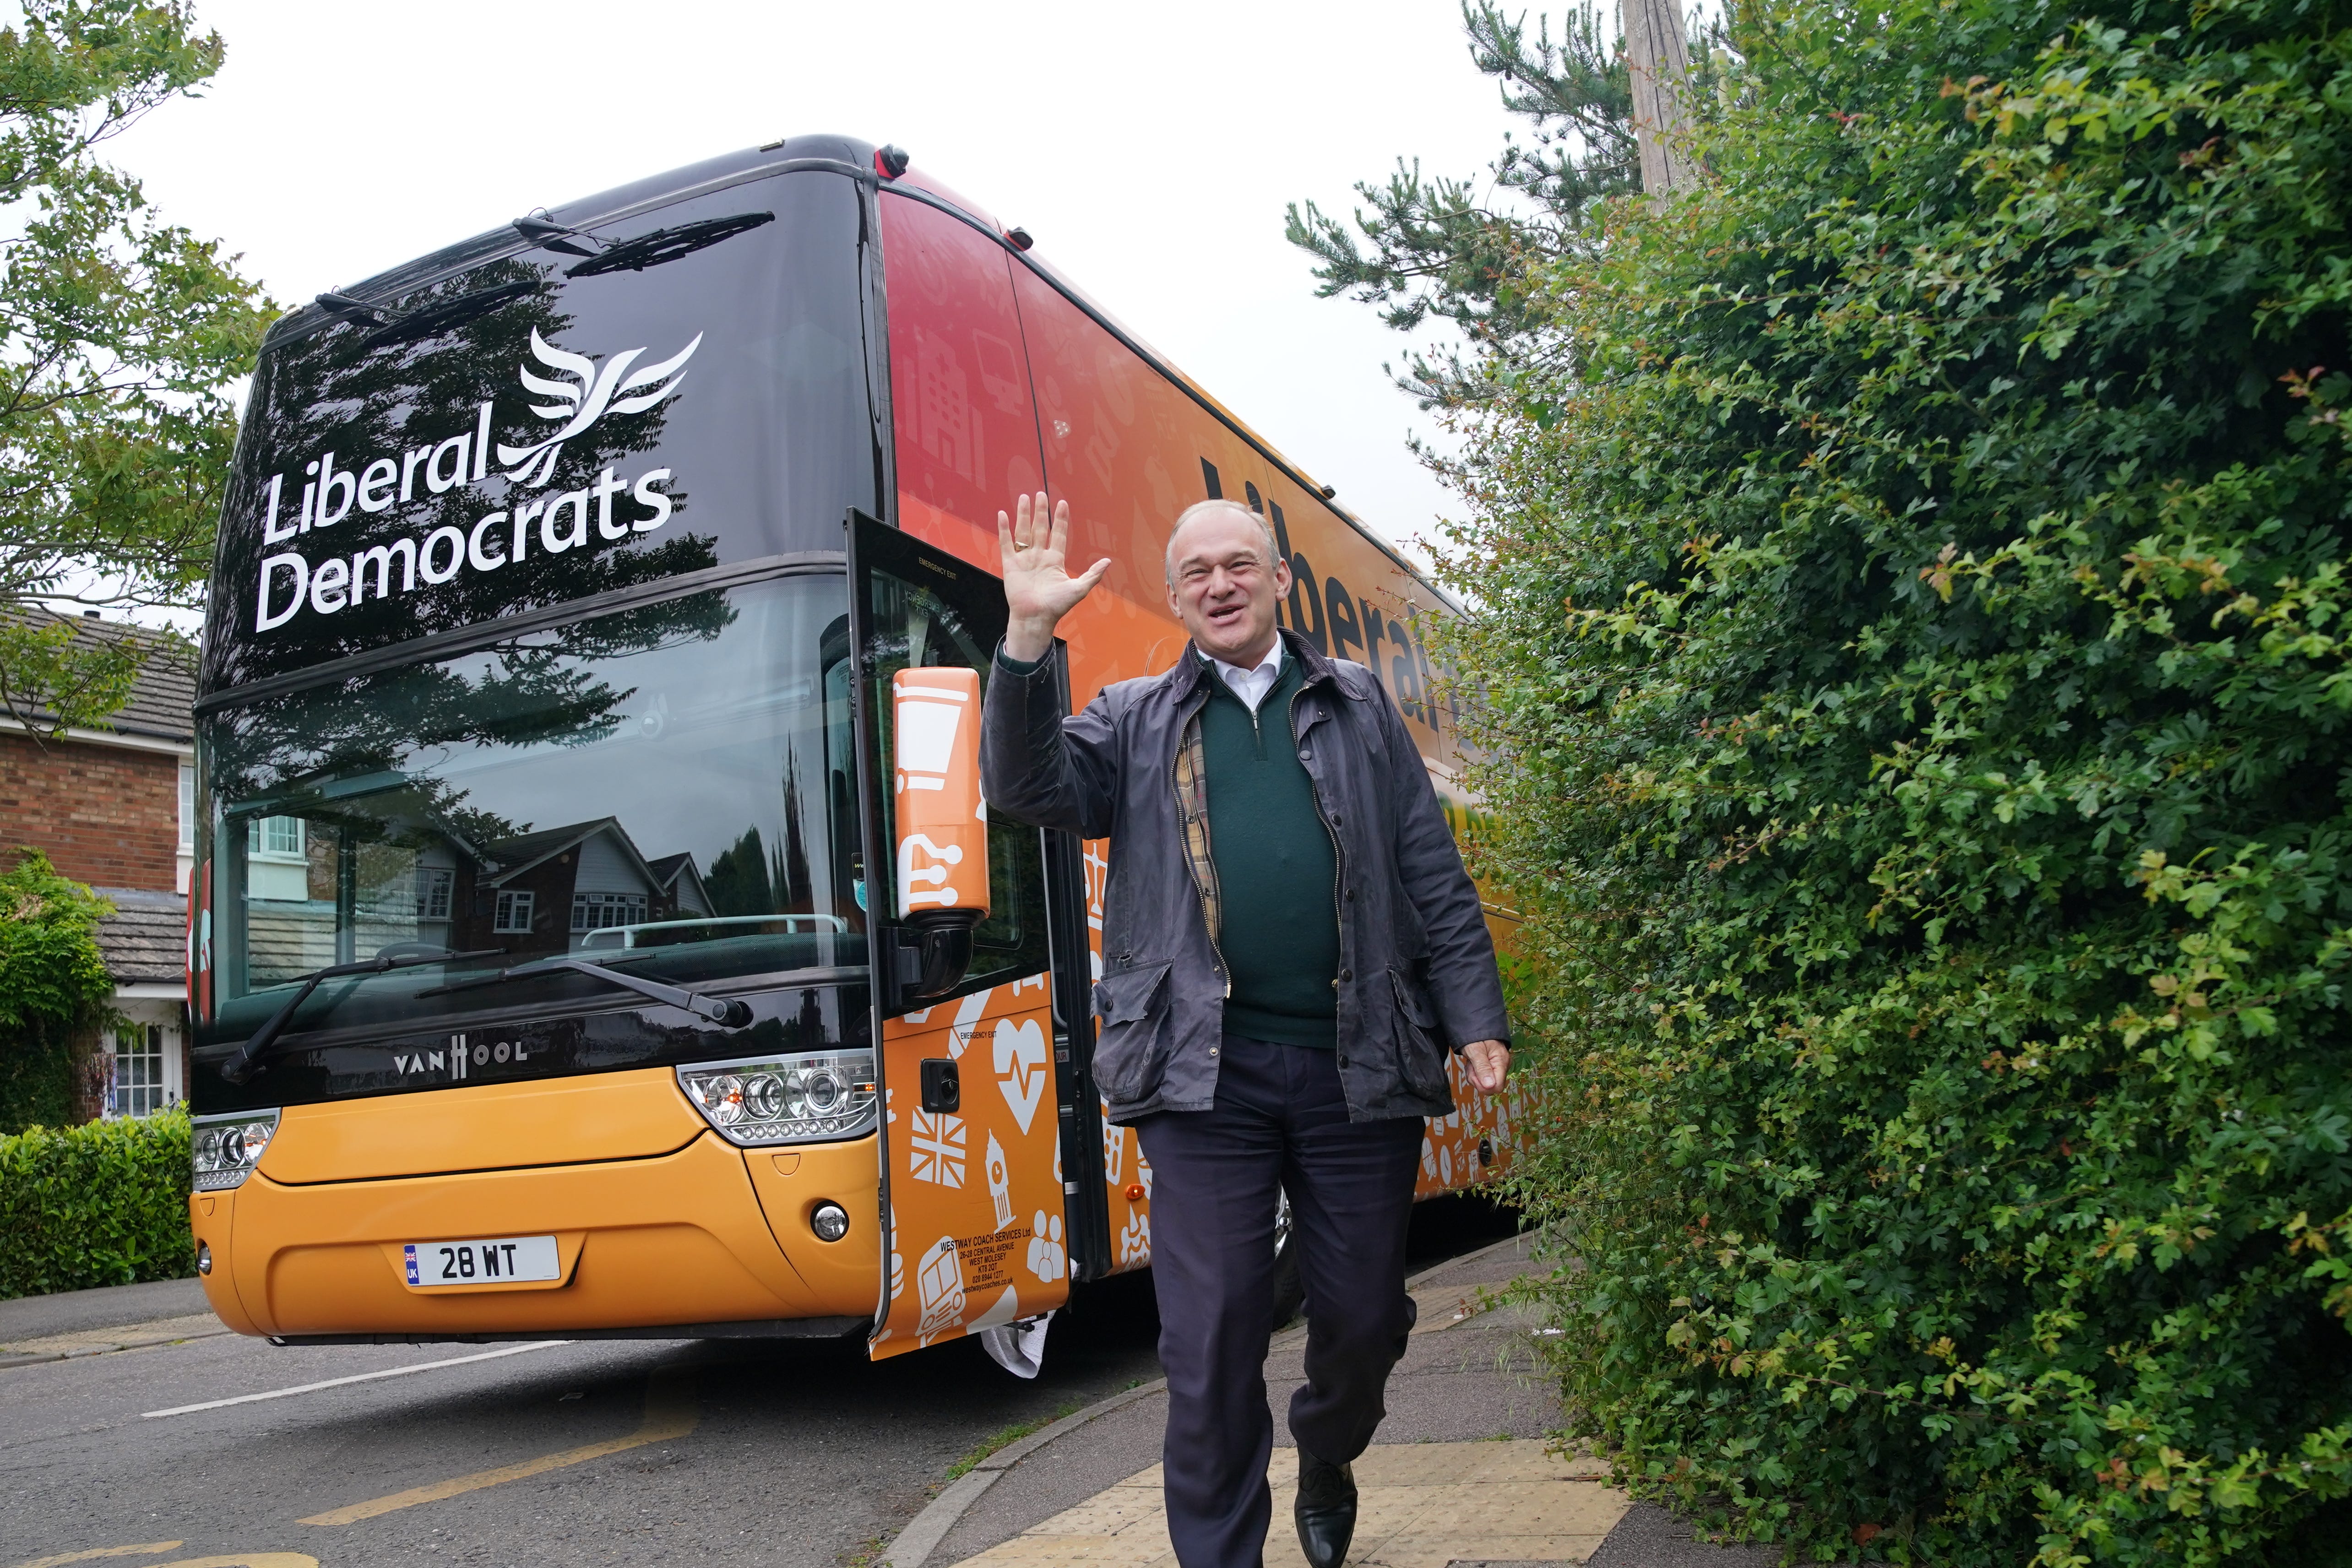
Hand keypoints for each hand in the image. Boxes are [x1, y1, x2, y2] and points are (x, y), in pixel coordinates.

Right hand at [998, 492, 1109, 660]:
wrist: (1036, 618)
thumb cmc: (1056, 606)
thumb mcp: (1079, 589)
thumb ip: (1092, 574)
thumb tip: (1108, 561)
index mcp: (1054, 560)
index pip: (1059, 534)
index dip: (1061, 519)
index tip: (1062, 503)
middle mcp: (1039, 557)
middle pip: (1040, 528)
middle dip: (1041, 511)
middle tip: (1041, 494)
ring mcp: (1024, 559)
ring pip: (1024, 531)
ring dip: (1024, 515)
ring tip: (1025, 497)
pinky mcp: (1010, 565)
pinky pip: (1006, 543)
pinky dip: (1004, 529)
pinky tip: (1003, 514)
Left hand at [1459, 1039, 1509, 1092]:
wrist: (1475, 1026)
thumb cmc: (1476, 1035)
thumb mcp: (1476, 1050)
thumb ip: (1482, 1068)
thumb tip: (1490, 1085)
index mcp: (1502, 1061)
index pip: (1498, 1086)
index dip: (1484, 1086)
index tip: (1475, 1075)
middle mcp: (1502, 1066)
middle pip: (1491, 1086)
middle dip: (1477, 1080)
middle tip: (1471, 1066)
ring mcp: (1497, 1066)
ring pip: (1485, 1083)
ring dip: (1474, 1075)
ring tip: (1471, 1062)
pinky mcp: (1491, 1067)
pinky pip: (1482, 1077)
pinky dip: (1474, 1072)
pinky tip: (1473, 1063)